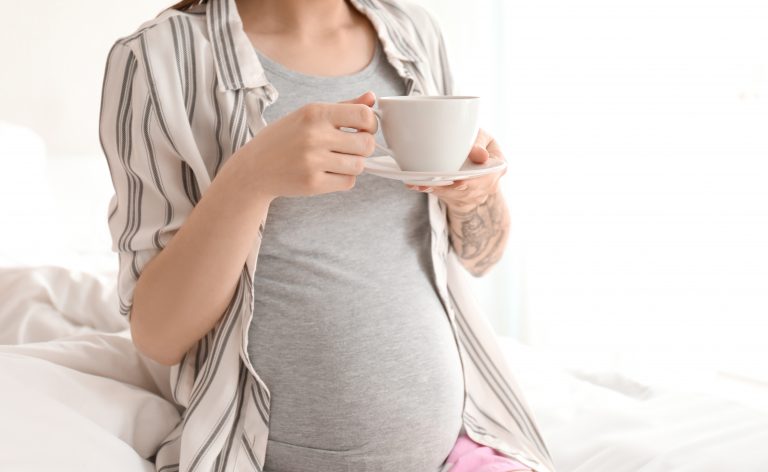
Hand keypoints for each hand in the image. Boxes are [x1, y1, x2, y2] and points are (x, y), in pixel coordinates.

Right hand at [232, 91, 377, 201]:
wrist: (254, 169)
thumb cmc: (284, 139)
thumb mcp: (308, 114)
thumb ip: (343, 107)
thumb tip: (371, 99)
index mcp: (315, 112)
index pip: (364, 116)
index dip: (370, 124)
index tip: (363, 129)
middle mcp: (314, 135)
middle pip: (367, 144)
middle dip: (364, 147)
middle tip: (351, 148)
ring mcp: (313, 161)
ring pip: (359, 165)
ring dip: (353, 164)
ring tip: (337, 160)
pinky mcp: (313, 183)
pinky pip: (348, 182)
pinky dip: (344, 178)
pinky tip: (329, 172)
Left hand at [405, 128, 506, 210]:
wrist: (475, 161)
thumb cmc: (478, 143)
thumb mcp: (483, 137)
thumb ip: (480, 144)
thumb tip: (480, 155)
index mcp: (498, 167)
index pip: (486, 176)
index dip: (473, 181)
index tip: (459, 181)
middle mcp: (488, 186)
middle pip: (467, 189)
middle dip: (448, 187)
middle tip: (431, 182)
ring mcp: (473, 196)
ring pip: (453, 195)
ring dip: (435, 189)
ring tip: (418, 182)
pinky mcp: (458, 200)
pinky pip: (443, 196)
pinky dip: (429, 189)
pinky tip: (415, 185)